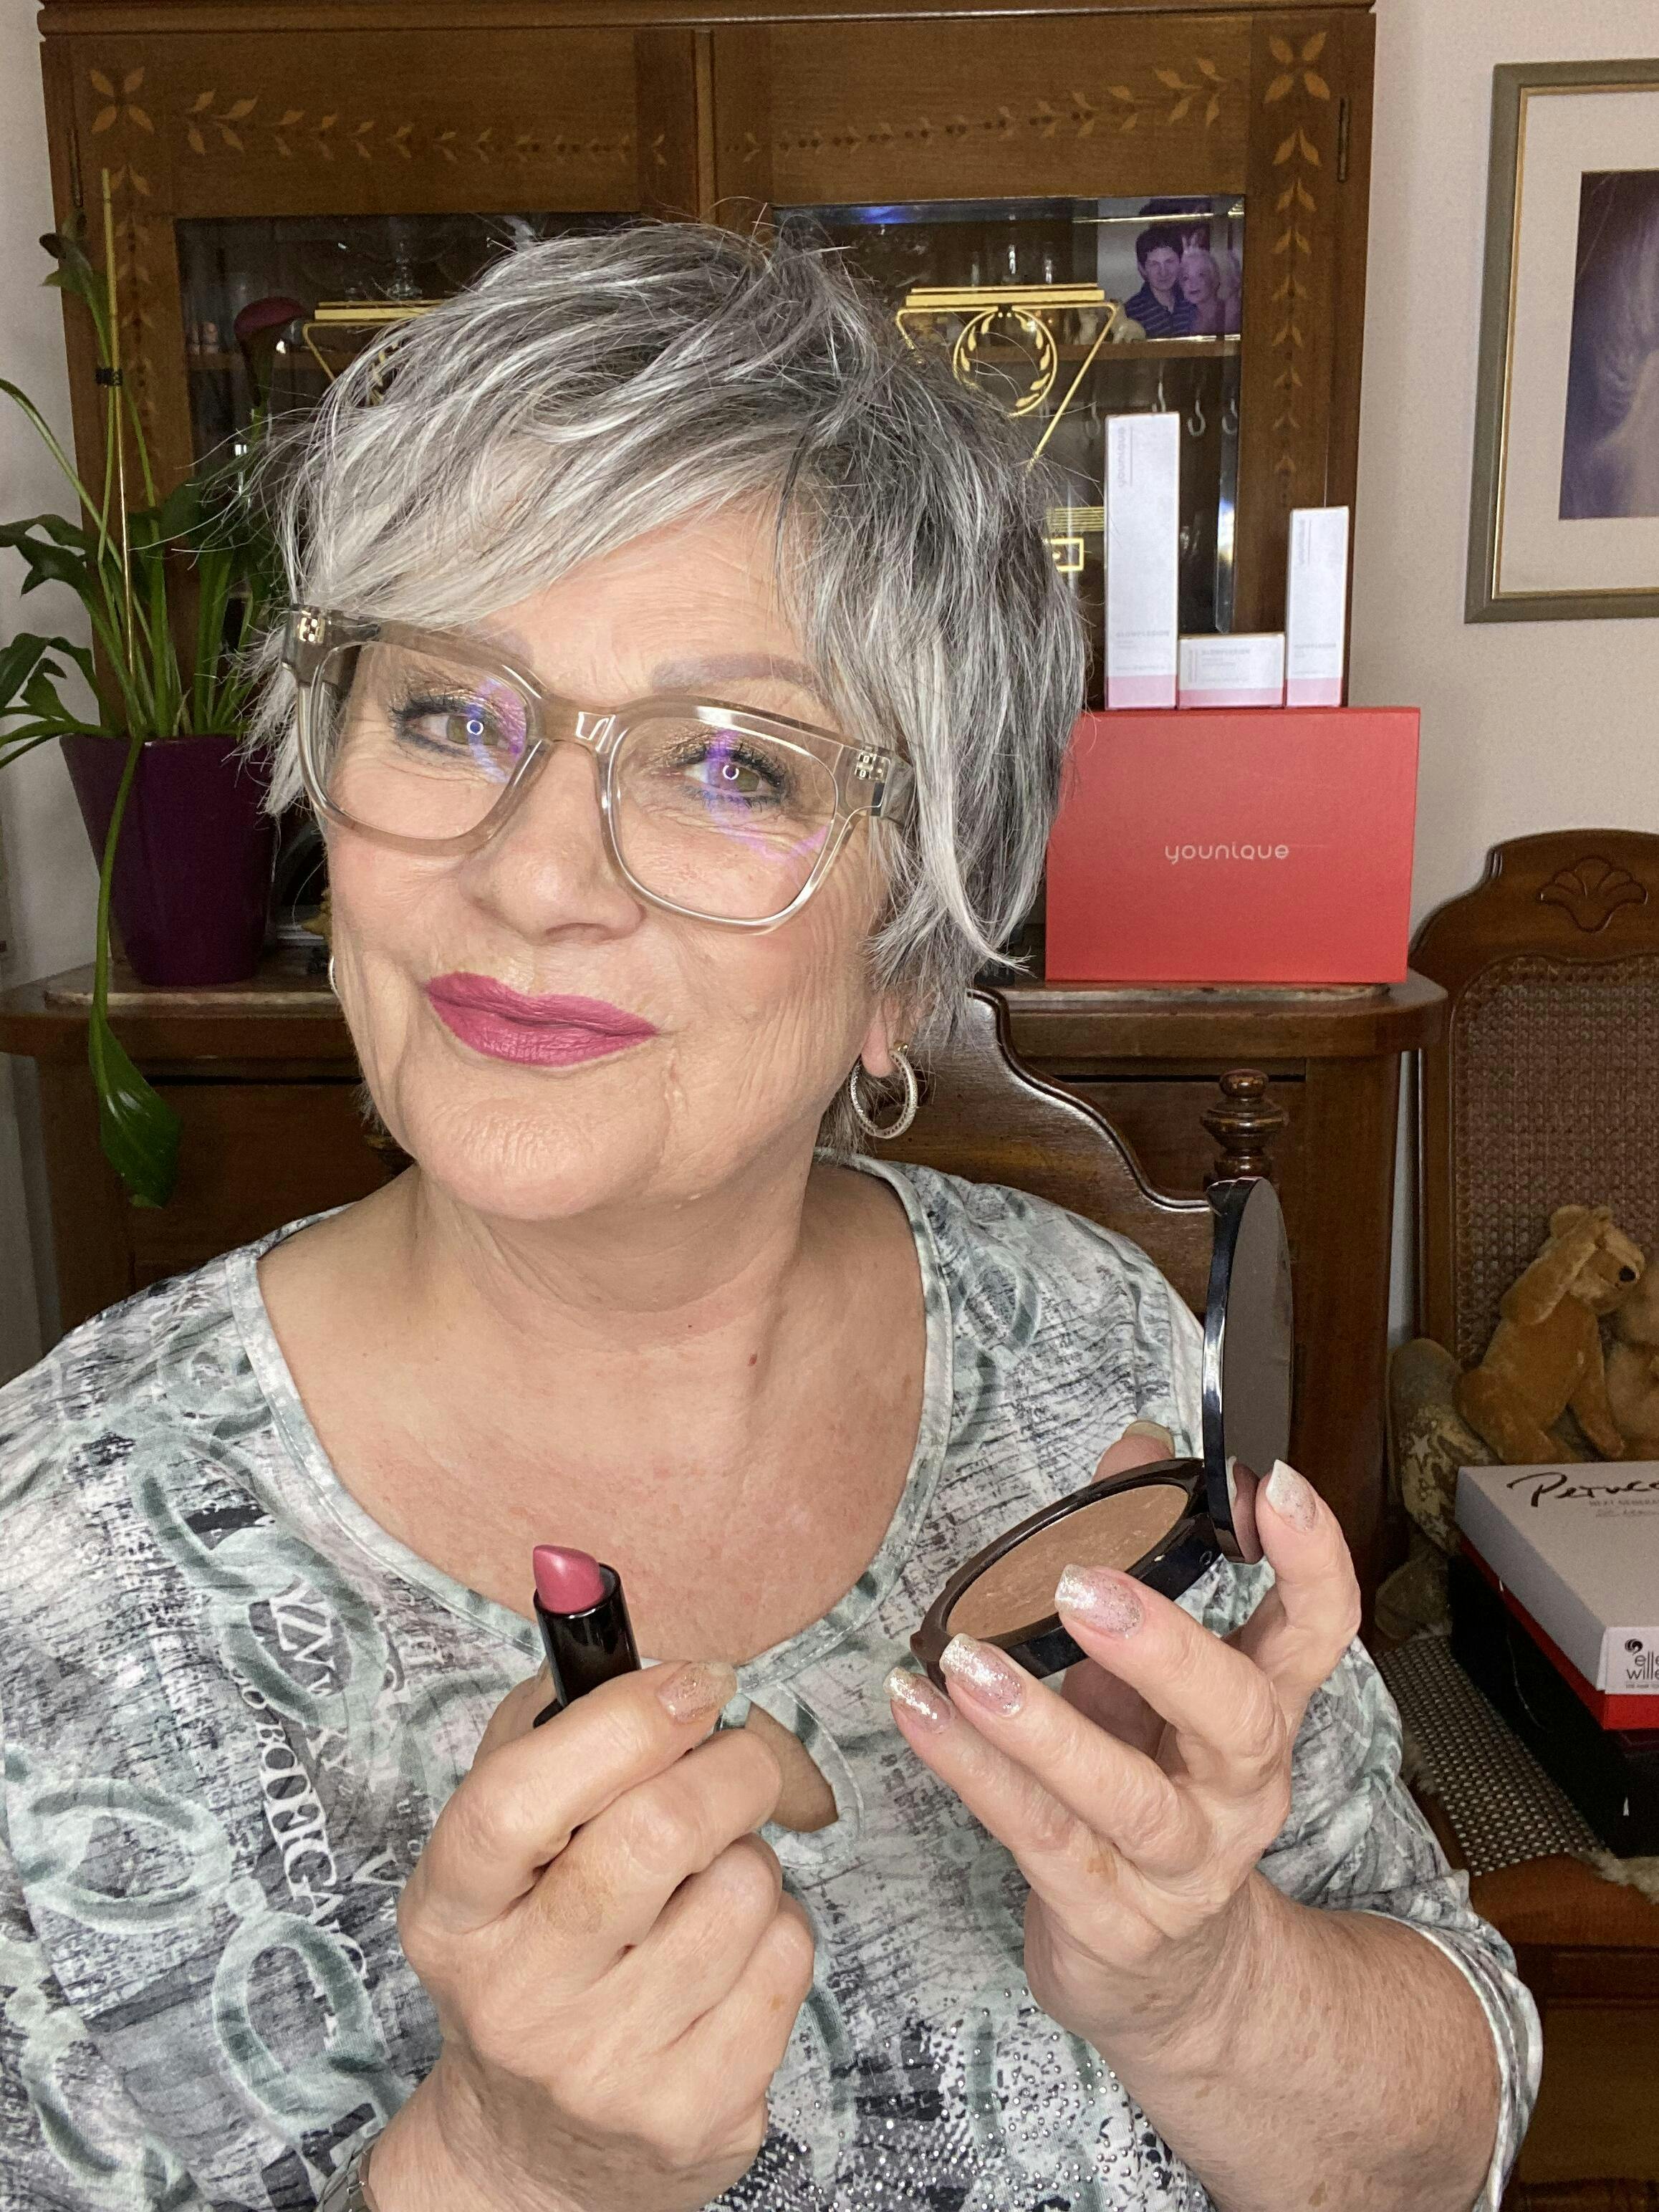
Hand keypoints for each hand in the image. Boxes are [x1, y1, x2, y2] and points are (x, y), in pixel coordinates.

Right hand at [371, 1661, 815, 2211]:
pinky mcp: (695, 2117)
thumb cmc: (534, 1948)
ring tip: (711, 1879)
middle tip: (741, 1752)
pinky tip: (732, 1948)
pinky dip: (780, 1927)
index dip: (619, 1722)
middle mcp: (517, 2001)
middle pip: (653, 1837)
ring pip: (742, 1889)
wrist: (540, 2151)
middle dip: (729, 1766)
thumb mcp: (502, 1848)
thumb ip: (546, 1723)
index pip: (516, 1801)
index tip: (693, 1682)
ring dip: (752, 1854)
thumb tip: (586, 1594)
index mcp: (452, 1915)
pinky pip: (787, 1960)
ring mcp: (606, 2071)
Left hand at [885, 1457, 1359, 2061]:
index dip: (1312, 1558)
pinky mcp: (1110, 1918)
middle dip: (1164, 1646)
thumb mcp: (1151, 1677)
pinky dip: (970, 1772)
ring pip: (1125, 1796)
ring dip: (1041, 1726)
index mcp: (1262, 1714)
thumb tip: (1133, 1441)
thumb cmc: (1150, 1786)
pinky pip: (1036, 1838)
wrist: (1169, 1976)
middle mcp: (1240, 1789)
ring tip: (964, 1663)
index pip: (1318, 1631)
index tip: (1269, 1481)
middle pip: (1236, 1717)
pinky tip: (916, 1713)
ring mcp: (1181, 1863)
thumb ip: (1140, 1559)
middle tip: (1081, 1583)